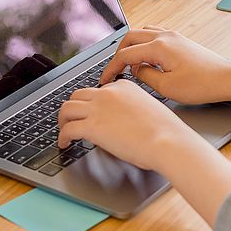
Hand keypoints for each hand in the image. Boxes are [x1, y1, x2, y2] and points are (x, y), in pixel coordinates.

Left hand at [57, 80, 197, 170]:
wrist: (168, 141)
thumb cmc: (166, 132)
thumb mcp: (149, 110)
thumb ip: (132, 110)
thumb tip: (122, 122)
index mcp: (124, 87)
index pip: (100, 90)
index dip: (92, 103)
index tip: (91, 112)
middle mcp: (108, 93)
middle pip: (78, 95)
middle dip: (72, 107)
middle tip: (71, 119)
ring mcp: (98, 108)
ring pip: (66, 108)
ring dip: (62, 120)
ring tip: (63, 130)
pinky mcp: (92, 126)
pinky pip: (67, 129)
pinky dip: (62, 137)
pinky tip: (64, 144)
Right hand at [99, 26, 230, 103]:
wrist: (226, 79)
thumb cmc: (201, 85)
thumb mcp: (167, 88)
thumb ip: (146, 76)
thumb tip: (136, 70)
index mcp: (159, 47)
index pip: (125, 55)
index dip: (112, 68)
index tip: (105, 79)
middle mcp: (165, 36)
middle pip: (130, 38)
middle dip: (118, 54)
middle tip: (114, 70)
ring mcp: (174, 36)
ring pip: (142, 33)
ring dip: (131, 46)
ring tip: (129, 64)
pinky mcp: (180, 40)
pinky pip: (155, 35)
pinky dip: (144, 44)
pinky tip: (147, 58)